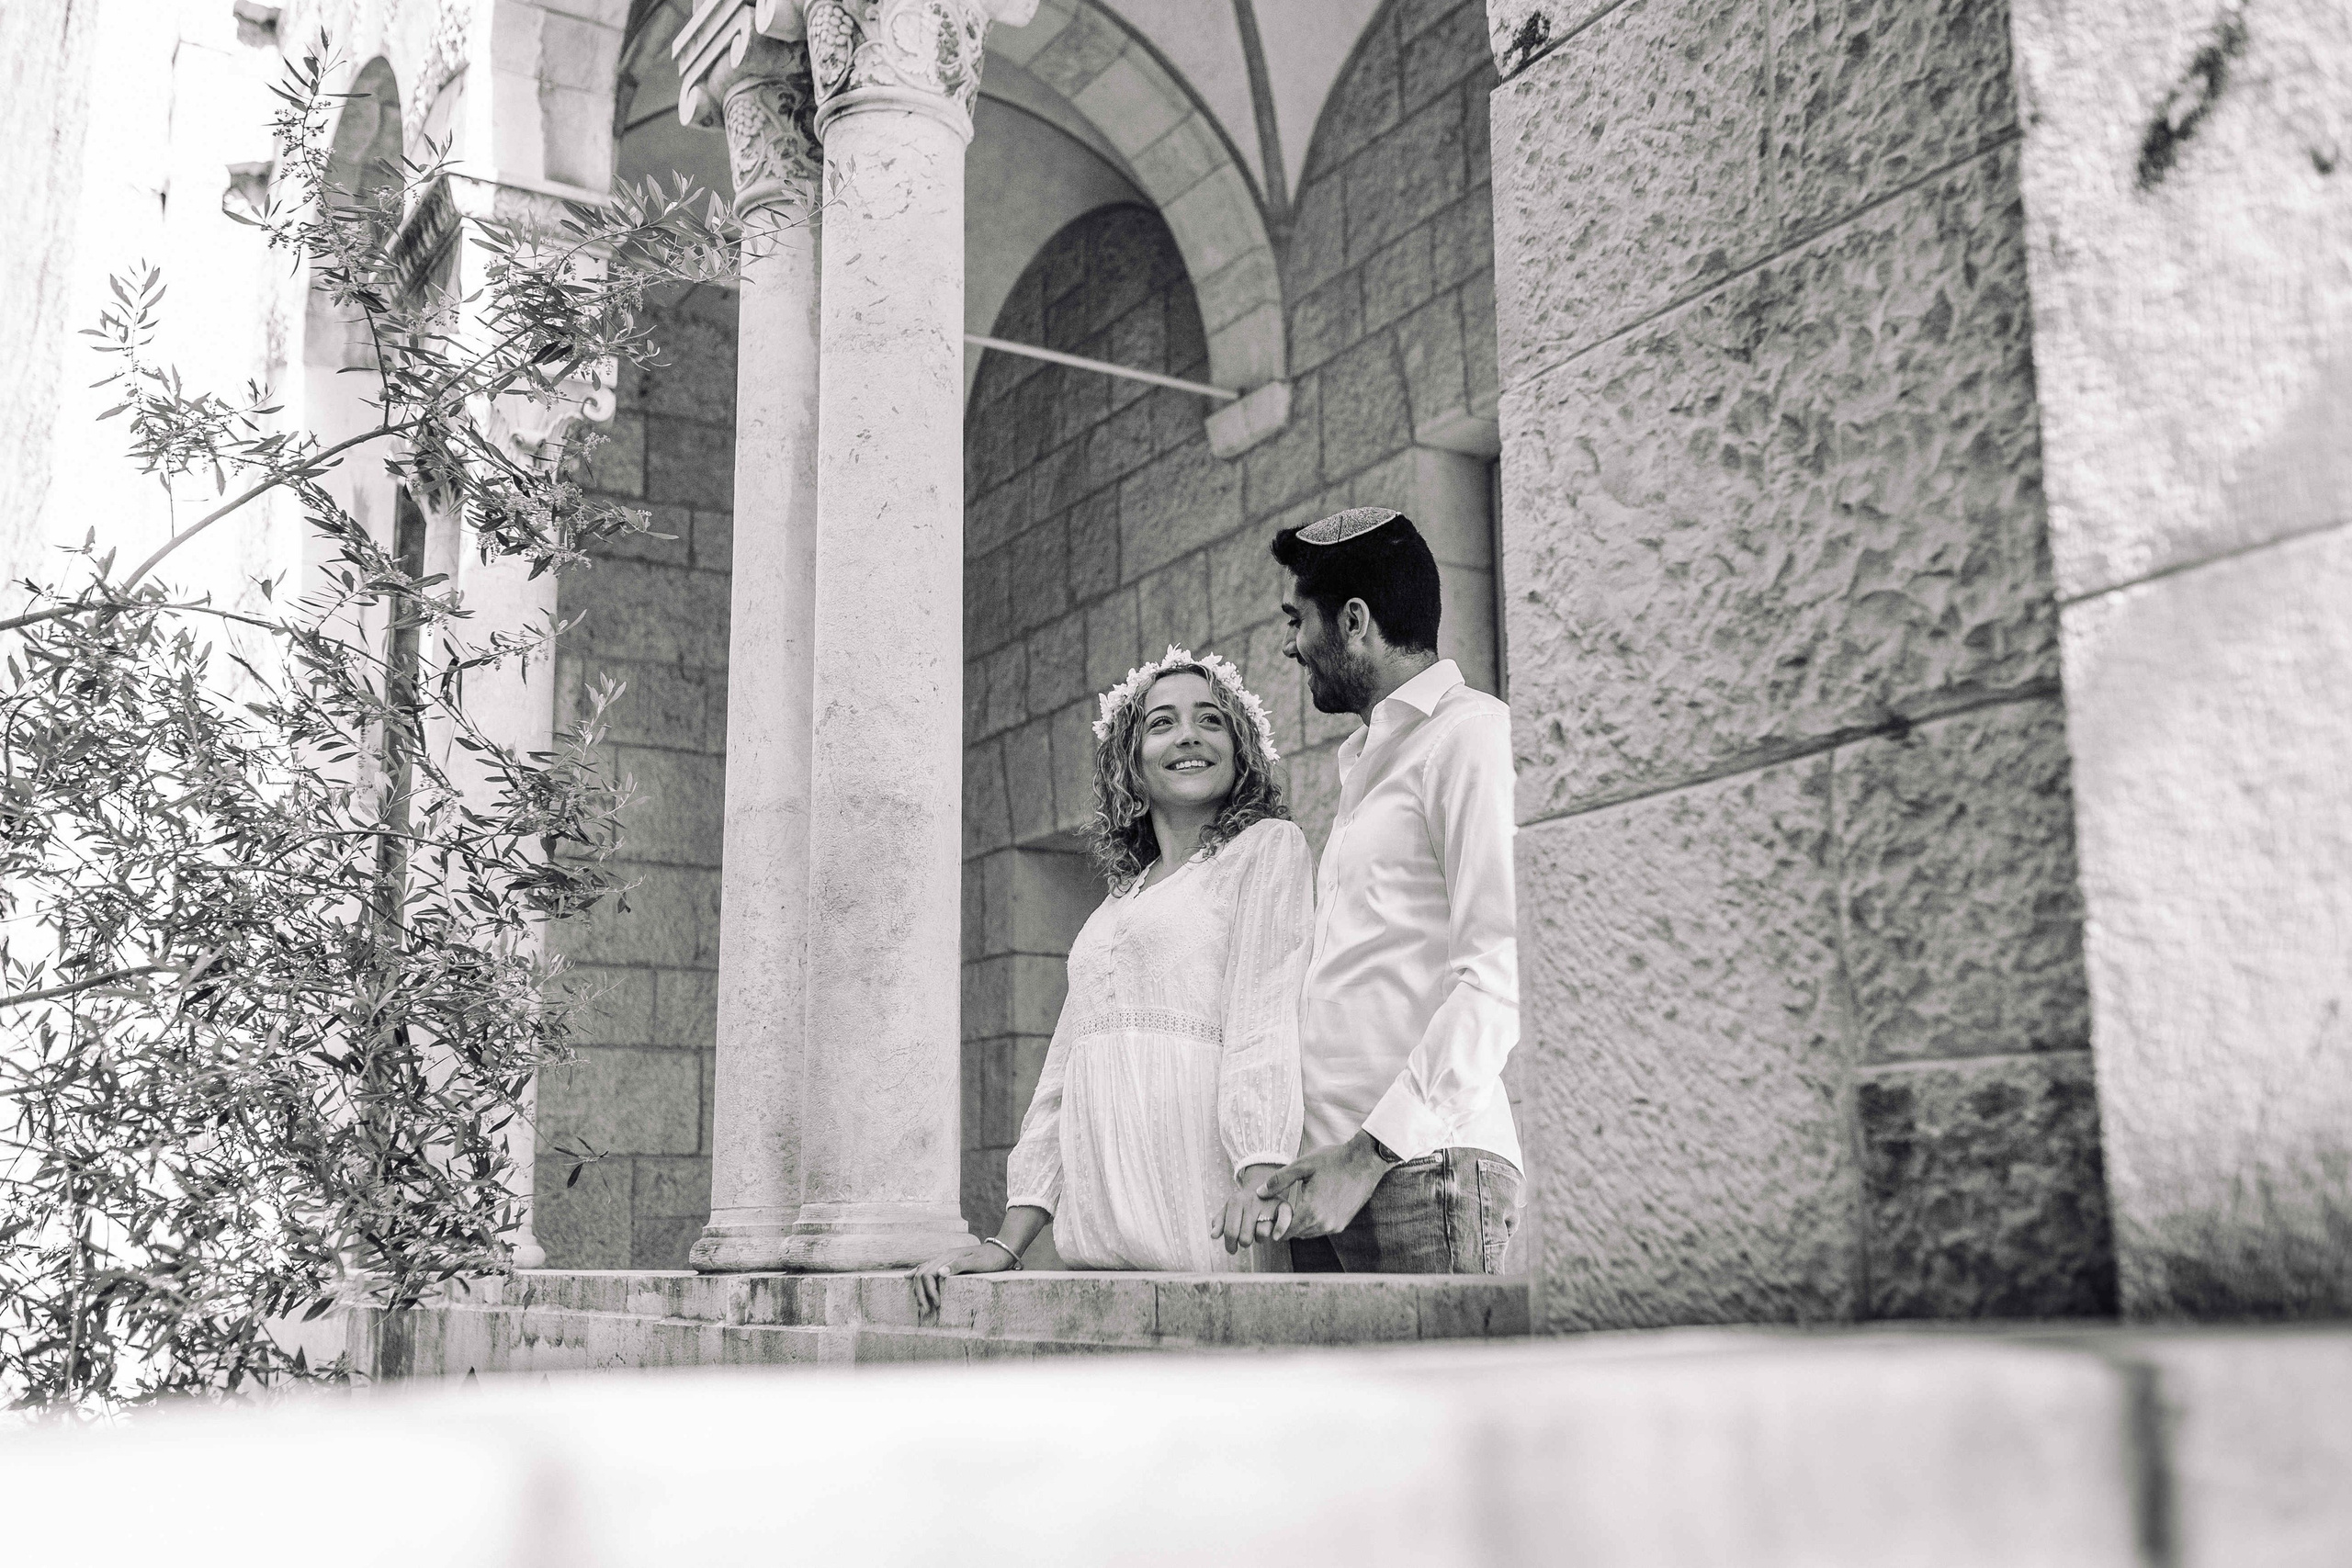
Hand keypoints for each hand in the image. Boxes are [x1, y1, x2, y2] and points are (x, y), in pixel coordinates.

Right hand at [910, 1242, 1013, 1313]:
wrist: (1001, 1249)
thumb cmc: (991, 1258)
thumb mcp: (977, 1262)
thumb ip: (959, 1265)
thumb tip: (940, 1272)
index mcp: (947, 1257)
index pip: (927, 1274)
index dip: (928, 1291)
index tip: (937, 1304)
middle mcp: (942, 1257)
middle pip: (921, 1274)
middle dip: (920, 1293)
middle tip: (926, 1311)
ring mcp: (944, 1259)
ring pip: (922, 1272)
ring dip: (919, 1289)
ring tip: (922, 1304)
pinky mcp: (947, 1262)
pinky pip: (927, 1268)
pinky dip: (917, 1275)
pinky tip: (909, 1277)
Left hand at [1211, 1163, 1291, 1253]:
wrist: (1263, 1185)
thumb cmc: (1244, 1203)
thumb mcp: (1229, 1209)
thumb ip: (1220, 1221)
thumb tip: (1214, 1235)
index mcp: (1235, 1201)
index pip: (1230, 1232)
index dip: (1230, 1245)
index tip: (1232, 1249)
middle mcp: (1251, 1201)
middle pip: (1245, 1238)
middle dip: (1244, 1243)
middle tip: (1246, 1239)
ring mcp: (1267, 1203)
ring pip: (1262, 1234)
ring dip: (1260, 1239)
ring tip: (1259, 1231)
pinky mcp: (1283, 1206)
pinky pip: (1283, 1221)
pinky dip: (1280, 1229)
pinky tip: (1276, 1236)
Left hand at [1257, 1131, 1391, 1240]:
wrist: (1365, 1161)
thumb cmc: (1333, 1160)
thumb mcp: (1302, 1165)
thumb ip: (1279, 1180)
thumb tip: (1259, 1193)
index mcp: (1311, 1211)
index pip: (1285, 1232)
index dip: (1276, 1224)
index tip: (1273, 1212)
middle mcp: (1324, 1224)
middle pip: (1296, 1234)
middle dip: (1287, 1224)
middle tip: (1282, 1207)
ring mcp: (1335, 1226)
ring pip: (1309, 1233)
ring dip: (1300, 1224)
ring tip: (1296, 1205)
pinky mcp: (1343, 1224)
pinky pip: (1321, 1229)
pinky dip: (1313, 1222)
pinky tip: (1312, 1205)